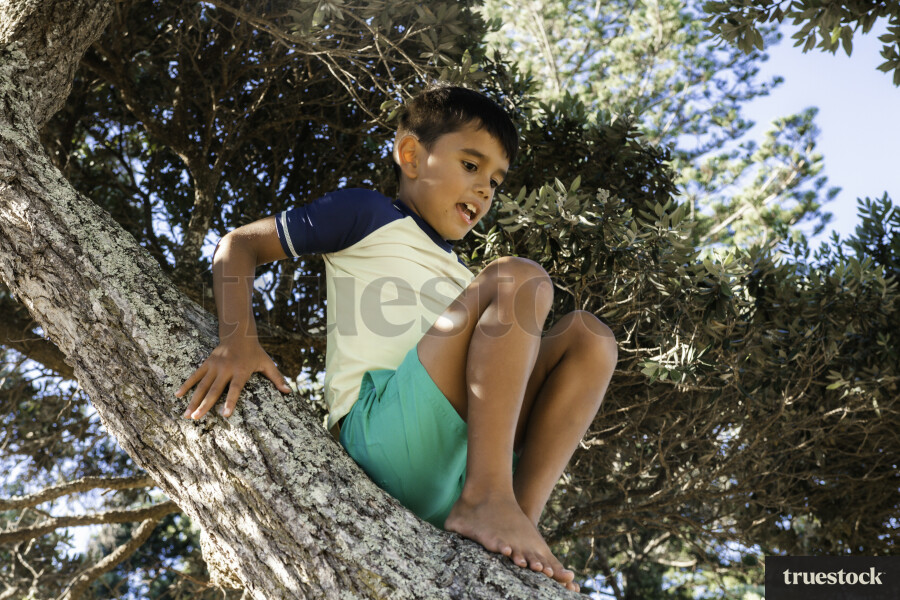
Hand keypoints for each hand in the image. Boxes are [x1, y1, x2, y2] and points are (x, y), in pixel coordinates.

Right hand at [175, 338, 290, 418]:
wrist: (239, 333)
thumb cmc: (255, 352)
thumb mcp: (268, 363)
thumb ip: (277, 378)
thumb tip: (289, 392)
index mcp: (241, 371)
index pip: (235, 389)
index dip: (230, 402)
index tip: (225, 415)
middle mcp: (226, 369)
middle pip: (214, 390)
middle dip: (205, 405)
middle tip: (196, 419)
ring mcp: (214, 366)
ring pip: (202, 385)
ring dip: (193, 400)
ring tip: (186, 415)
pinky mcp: (206, 363)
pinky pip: (194, 375)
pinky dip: (186, 385)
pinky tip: (177, 395)